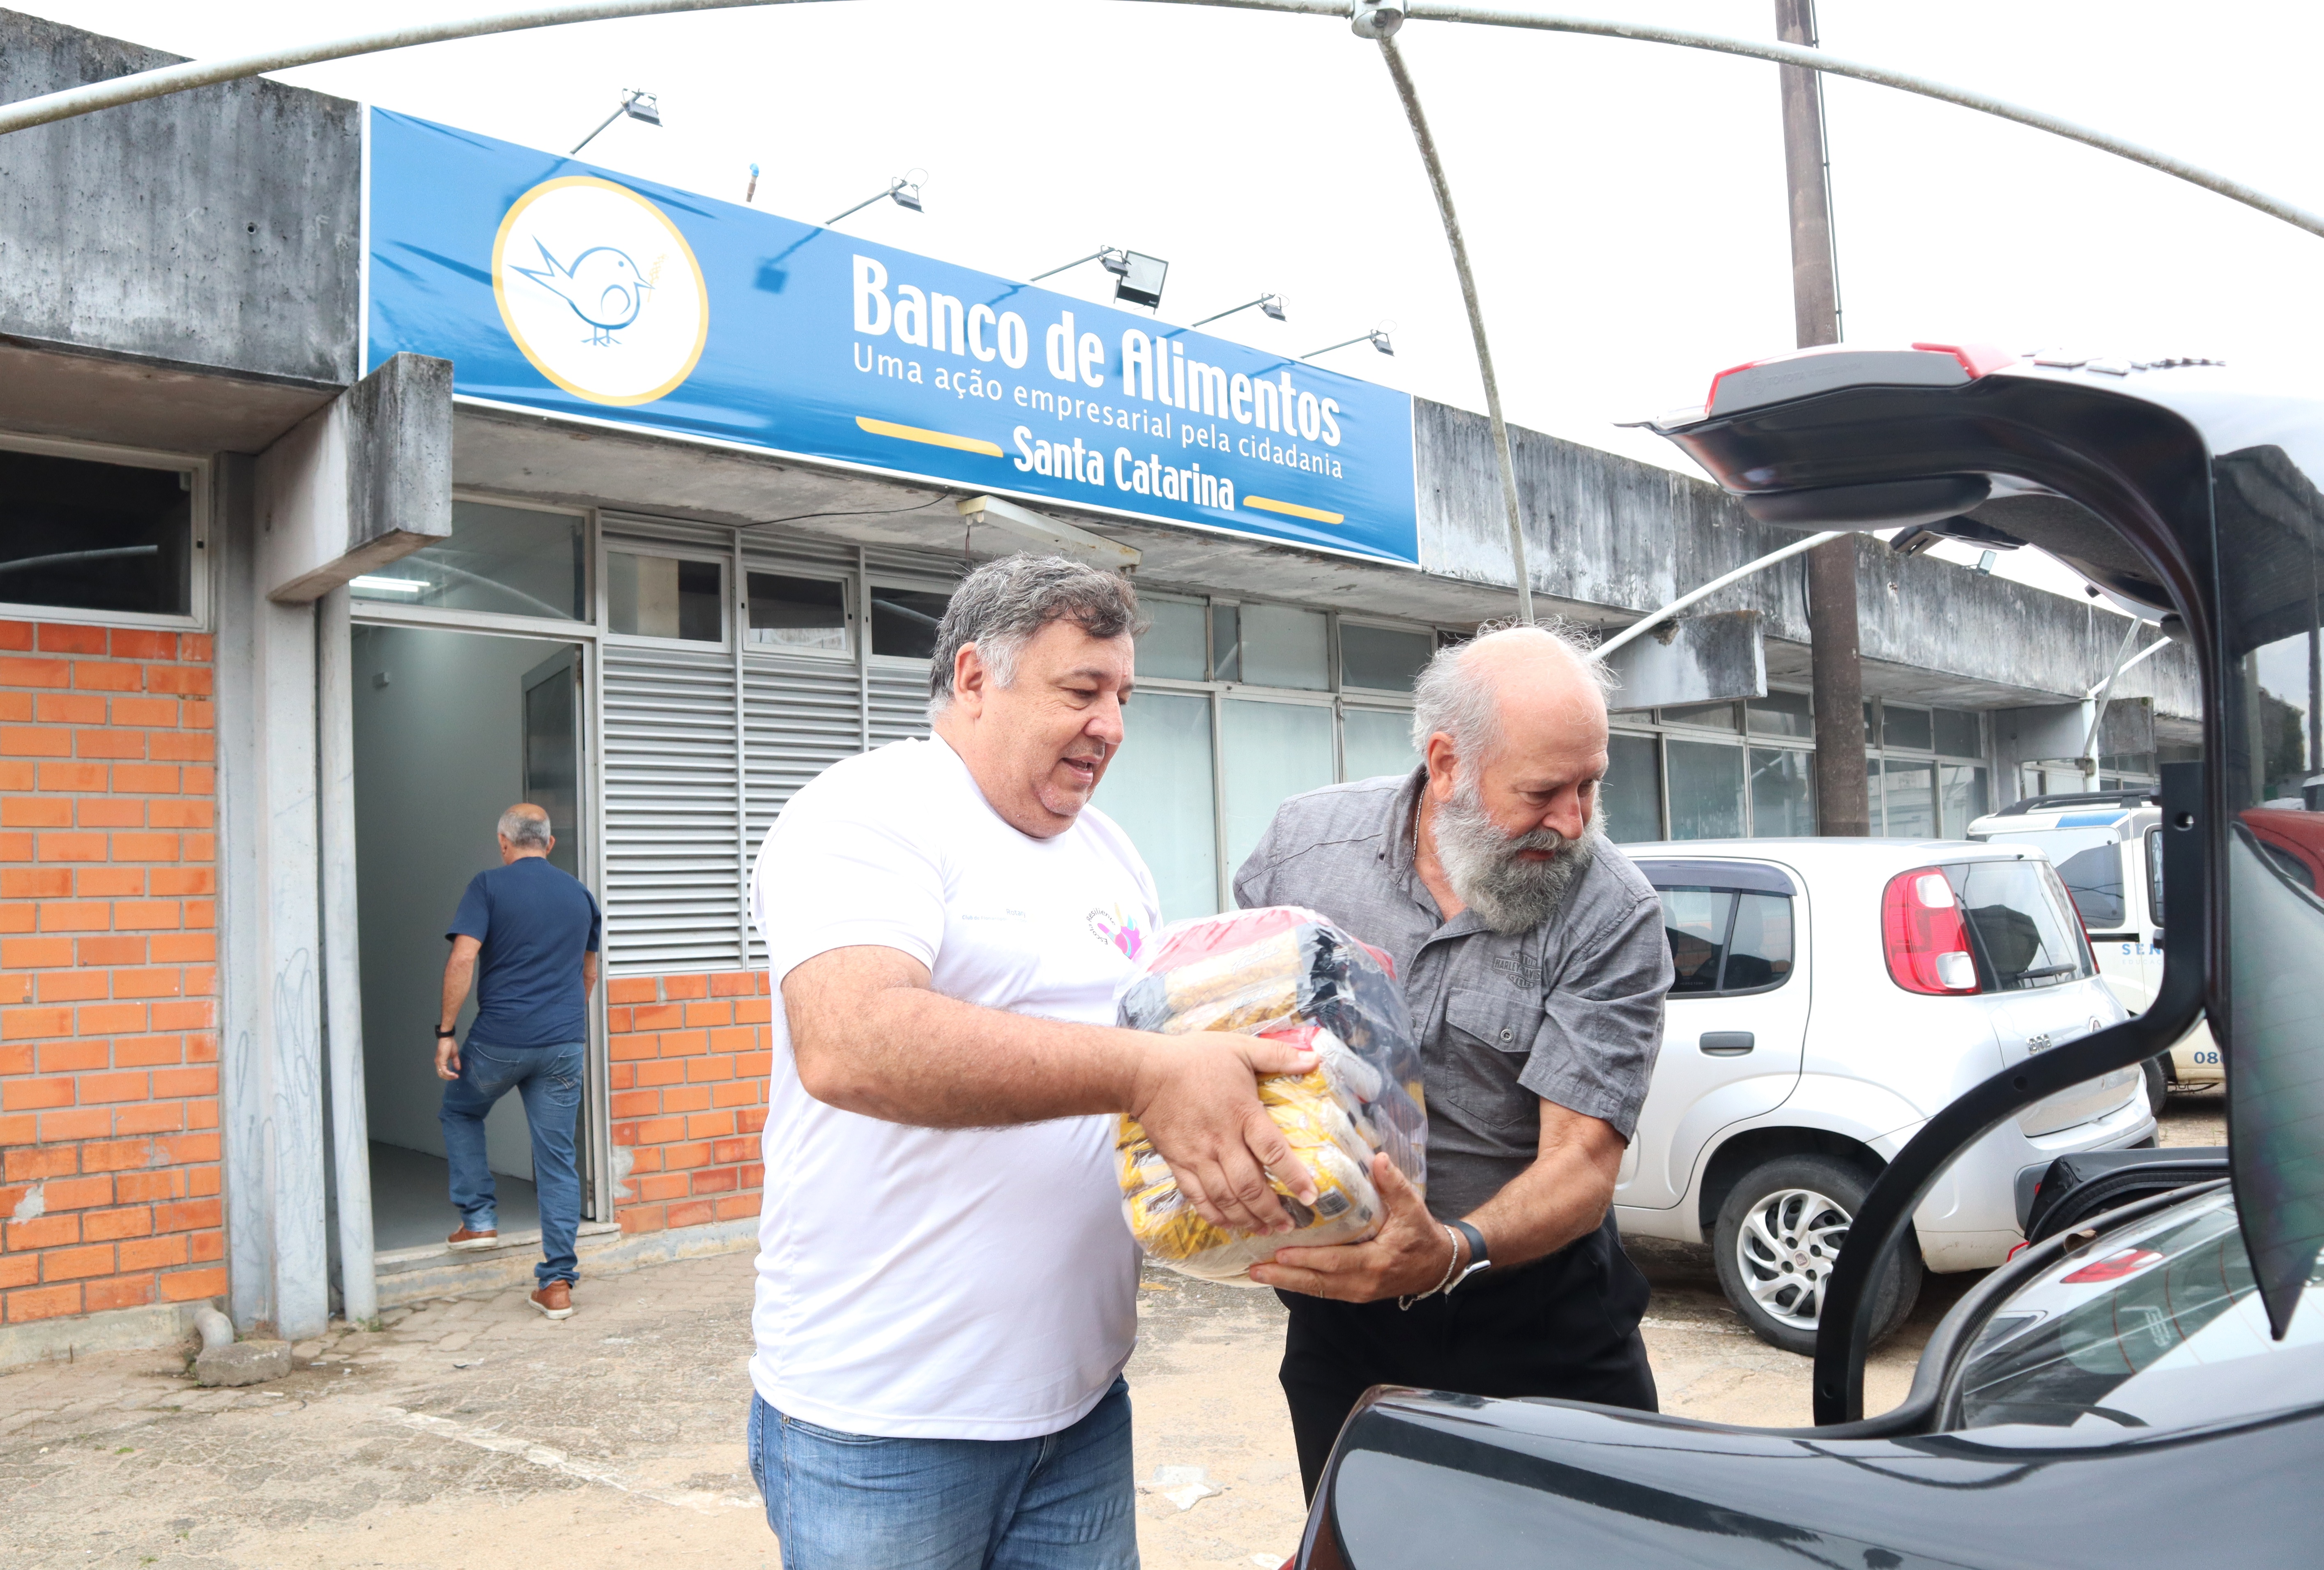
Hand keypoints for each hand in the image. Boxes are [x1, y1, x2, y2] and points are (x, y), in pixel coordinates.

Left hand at [434, 1033, 460, 1080]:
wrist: (447, 1039)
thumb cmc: (450, 1044)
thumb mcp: (454, 1055)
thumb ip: (456, 1062)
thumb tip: (458, 1069)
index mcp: (440, 1062)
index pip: (442, 1072)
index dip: (448, 1075)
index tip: (456, 1076)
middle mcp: (438, 1063)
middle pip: (441, 1075)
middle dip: (449, 1078)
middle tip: (456, 1077)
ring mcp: (439, 1062)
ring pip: (442, 1074)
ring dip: (449, 1077)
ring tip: (456, 1076)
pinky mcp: (441, 1061)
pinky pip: (444, 1070)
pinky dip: (449, 1073)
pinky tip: (454, 1074)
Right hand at [1129, 1031, 1320, 1236]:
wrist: (1144, 1072)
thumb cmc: (1195, 1058)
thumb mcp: (1240, 1047)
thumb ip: (1278, 1055)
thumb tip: (1315, 1058)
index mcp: (1242, 1113)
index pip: (1273, 1151)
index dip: (1294, 1177)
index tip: (1310, 1197)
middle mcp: (1221, 1141)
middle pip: (1249, 1186)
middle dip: (1271, 1210)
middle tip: (1290, 1225)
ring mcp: (1197, 1157)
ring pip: (1225, 1198)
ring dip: (1247, 1219)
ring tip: (1266, 1230)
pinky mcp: (1178, 1164)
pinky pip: (1198, 1198)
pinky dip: (1215, 1216)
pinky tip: (1230, 1225)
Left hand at [1249, 1153, 1456, 1302]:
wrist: (1438, 1265)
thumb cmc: (1422, 1234)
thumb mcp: (1413, 1207)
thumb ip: (1394, 1184)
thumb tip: (1378, 1159)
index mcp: (1376, 1261)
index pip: (1336, 1262)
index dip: (1308, 1258)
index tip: (1281, 1251)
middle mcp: (1364, 1282)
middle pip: (1319, 1282)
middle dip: (1285, 1275)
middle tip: (1254, 1268)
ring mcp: (1359, 1292)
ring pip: (1317, 1290)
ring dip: (1287, 1282)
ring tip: (1257, 1272)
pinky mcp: (1355, 1293)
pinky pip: (1323, 1290)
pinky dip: (1301, 1283)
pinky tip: (1281, 1274)